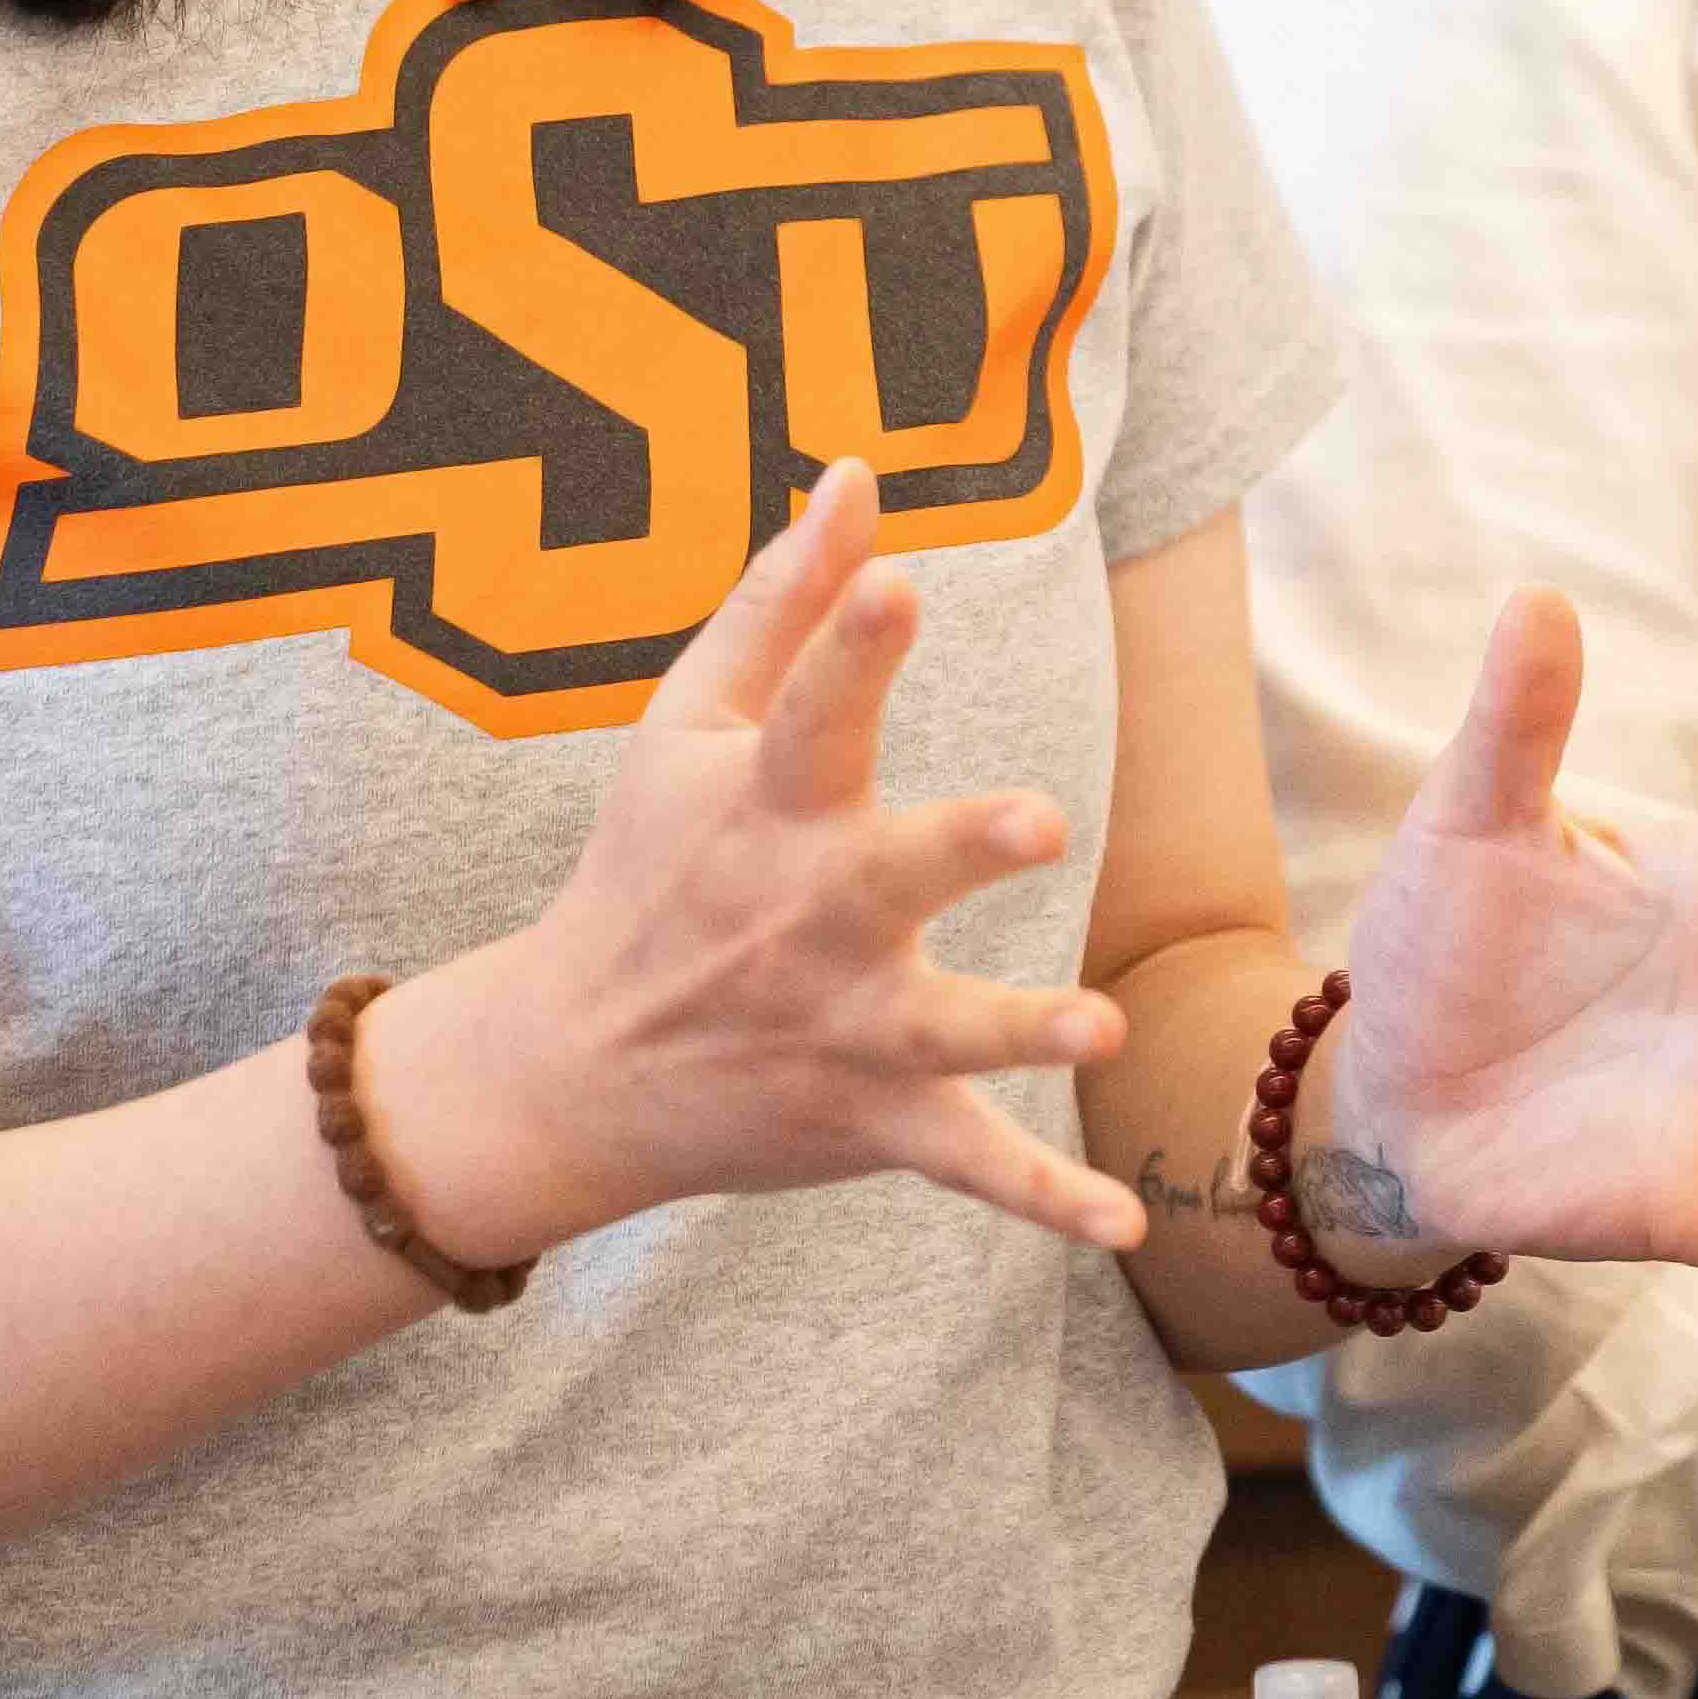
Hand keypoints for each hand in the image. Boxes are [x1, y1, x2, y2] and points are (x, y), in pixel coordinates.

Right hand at [350, 465, 1141, 1266]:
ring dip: (1021, 1029)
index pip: (811, 712)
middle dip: (959, 846)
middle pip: (890, 874)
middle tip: (1035, 817)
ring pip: (947, 1031)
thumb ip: (782, 600)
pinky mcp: (875, 1119)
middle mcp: (807, 919)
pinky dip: (1045, 1203)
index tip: (897, 579)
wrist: (569, 1069)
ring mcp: (843, 1029)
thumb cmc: (651, 865)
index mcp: (766, 808)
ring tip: (1097, 1026)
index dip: (852, 644)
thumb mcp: (687, 724)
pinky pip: (971, 1168)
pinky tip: (1128, 1227)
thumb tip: (854, 471)